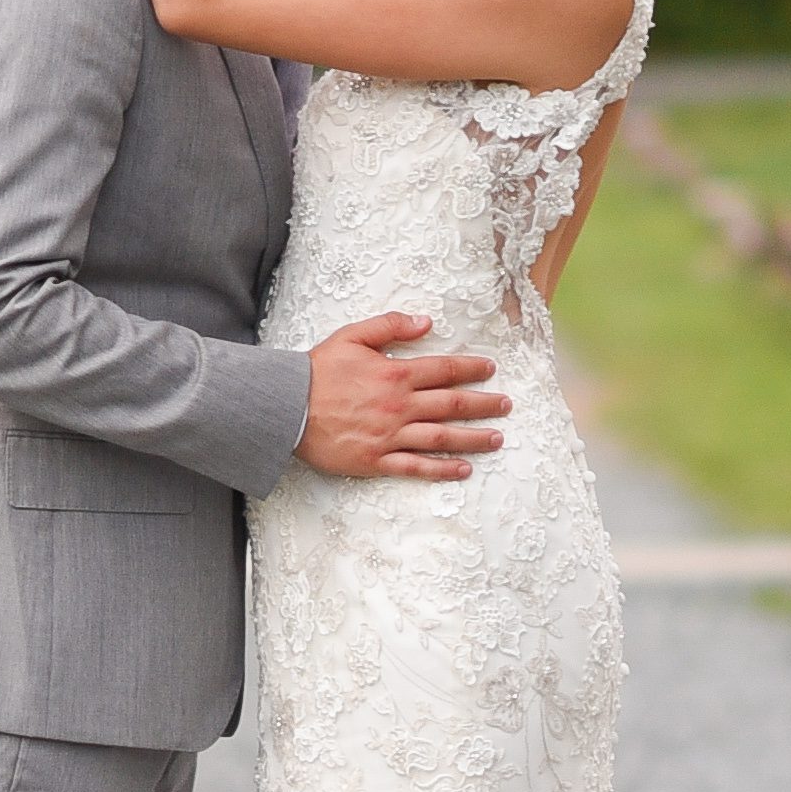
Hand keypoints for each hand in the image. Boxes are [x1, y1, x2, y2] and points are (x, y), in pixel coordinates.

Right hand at [294, 312, 507, 480]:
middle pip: (452, 405)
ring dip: (473, 438)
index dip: (471, 369)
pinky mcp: (377, 460)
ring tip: (497, 439)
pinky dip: (442, 469)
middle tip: (506, 405)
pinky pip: (416, 468)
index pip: (445, 370)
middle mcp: (399, 406)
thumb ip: (390, 326)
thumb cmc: (317, 371)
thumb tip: (426, 322)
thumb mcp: (352, 337)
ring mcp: (390, 436)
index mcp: (395, 375)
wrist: (284, 408)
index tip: (490, 369)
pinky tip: (463, 470)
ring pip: (441, 438)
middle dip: (484, 404)